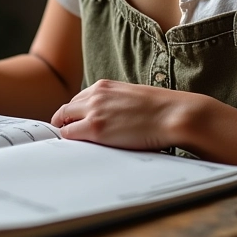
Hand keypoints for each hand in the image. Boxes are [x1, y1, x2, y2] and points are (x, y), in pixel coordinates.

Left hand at [51, 79, 204, 150]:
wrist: (172, 114)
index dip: (74, 114)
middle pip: (67, 109)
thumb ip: (115, 103)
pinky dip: (69, 142)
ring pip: (64, 121)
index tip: (73, 124)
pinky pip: (69, 135)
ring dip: (66, 132)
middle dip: (65, 123)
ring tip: (72, 146)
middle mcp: (95, 95)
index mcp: (104, 86)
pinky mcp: (95, 128)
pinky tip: (76, 150)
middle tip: (68, 137)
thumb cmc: (160, 110)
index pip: (78, 100)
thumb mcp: (131, 97)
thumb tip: (109, 117)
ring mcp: (93, 111)